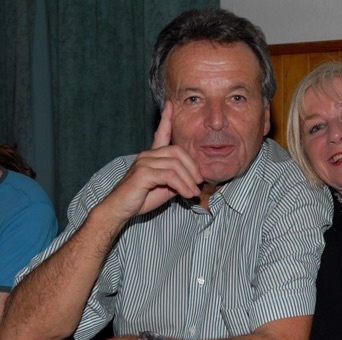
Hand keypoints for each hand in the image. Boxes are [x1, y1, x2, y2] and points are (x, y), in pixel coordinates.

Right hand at [102, 101, 202, 222]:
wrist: (120, 210)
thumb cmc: (140, 199)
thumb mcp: (165, 188)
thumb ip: (177, 179)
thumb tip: (193, 180)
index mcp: (151, 156)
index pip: (160, 133)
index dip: (166, 118)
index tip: (170, 104)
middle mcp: (146, 155)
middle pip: (178, 151)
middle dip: (192, 167)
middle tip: (198, 183)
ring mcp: (144, 162)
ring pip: (176, 165)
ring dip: (189, 180)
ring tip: (193, 193)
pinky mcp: (143, 173)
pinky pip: (170, 175)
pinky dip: (182, 185)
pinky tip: (186, 194)